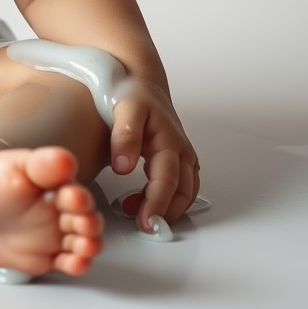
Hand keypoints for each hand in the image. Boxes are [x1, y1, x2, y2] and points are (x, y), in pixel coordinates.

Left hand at [109, 78, 199, 231]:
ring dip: (167, 207)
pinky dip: (168, 199)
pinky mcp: (178, 158)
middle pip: (182, 191)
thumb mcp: (125, 109)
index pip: (167, 180)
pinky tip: (143, 201)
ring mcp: (182, 155)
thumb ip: (124, 136)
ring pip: (184, 191)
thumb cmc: (132, 94)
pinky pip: (181, 185)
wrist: (140, 82)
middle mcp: (180, 150)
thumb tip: (123, 168)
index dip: (157, 204)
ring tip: (137, 213)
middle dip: (166, 213)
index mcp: (169, 139)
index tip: (146, 221)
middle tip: (144, 226)